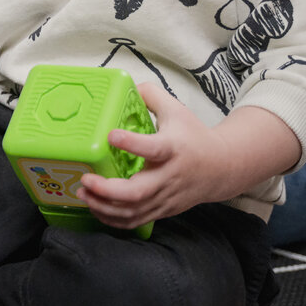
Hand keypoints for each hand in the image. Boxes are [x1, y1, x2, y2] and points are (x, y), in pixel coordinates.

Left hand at [78, 83, 299, 229]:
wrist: (223, 168)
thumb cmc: (194, 136)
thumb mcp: (176, 109)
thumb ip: (151, 95)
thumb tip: (127, 85)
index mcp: (172, 148)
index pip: (153, 148)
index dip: (132, 144)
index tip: (111, 136)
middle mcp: (169, 176)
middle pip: (139, 192)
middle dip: (108, 190)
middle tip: (86, 179)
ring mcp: (165, 197)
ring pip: (134, 211)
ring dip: (104, 207)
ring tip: (82, 193)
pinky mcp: (163, 210)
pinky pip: (136, 220)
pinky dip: (114, 219)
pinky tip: (95, 207)